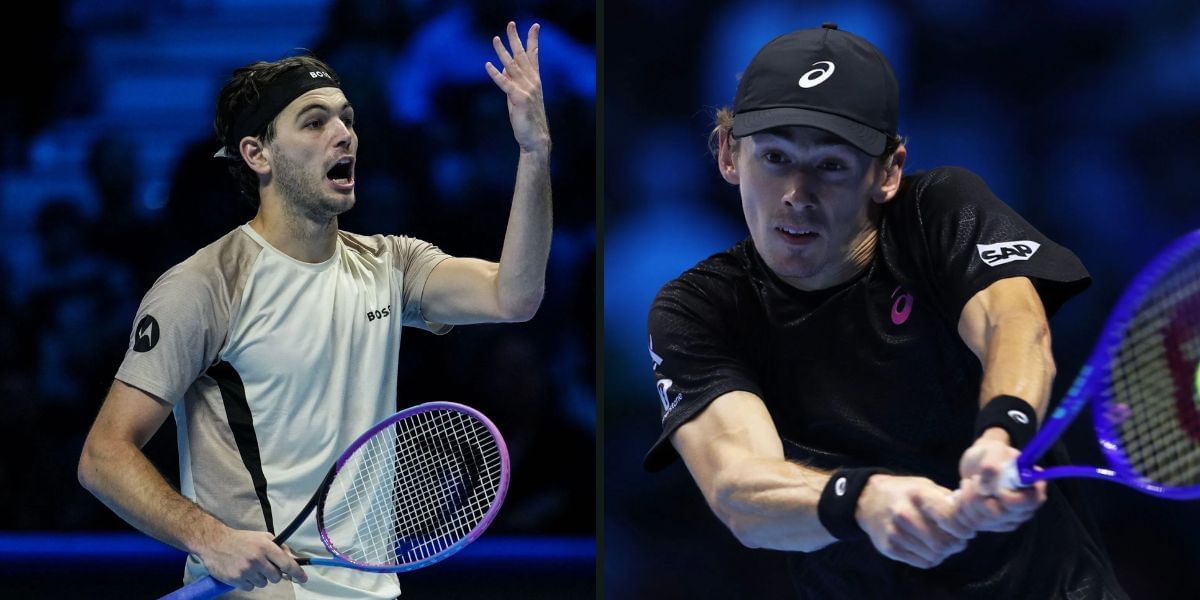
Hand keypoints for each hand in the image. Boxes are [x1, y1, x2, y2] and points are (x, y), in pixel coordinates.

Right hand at [197, 527, 306, 590]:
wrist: (215, 543)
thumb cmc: (242, 539)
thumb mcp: (263, 537)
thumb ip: (279, 547)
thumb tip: (293, 558)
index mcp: (266, 546)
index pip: (286, 563)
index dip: (297, 573)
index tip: (303, 579)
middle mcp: (257, 559)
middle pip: (276, 577)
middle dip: (274, 574)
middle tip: (266, 567)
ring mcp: (246, 570)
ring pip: (264, 583)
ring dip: (261, 578)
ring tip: (251, 568)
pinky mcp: (236, 579)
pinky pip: (251, 588)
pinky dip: (249, 583)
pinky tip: (243, 572)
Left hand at [486, 22, 550, 154]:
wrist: (534, 138)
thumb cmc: (526, 118)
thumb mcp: (518, 96)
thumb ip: (512, 81)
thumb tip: (503, 68)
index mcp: (534, 80)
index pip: (534, 56)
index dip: (533, 40)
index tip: (535, 26)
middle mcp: (532, 82)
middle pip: (522, 56)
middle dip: (516, 39)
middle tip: (511, 24)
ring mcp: (526, 89)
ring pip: (512, 66)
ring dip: (502, 52)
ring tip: (495, 39)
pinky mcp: (518, 98)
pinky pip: (505, 84)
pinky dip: (496, 74)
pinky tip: (488, 65)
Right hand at [855, 473, 973, 568]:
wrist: (868, 500)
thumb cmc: (905, 493)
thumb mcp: (925, 486)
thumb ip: (948, 500)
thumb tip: (970, 519)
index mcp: (918, 494)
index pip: (950, 518)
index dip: (964, 529)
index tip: (967, 531)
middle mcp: (904, 513)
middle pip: (944, 542)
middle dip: (957, 544)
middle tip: (958, 541)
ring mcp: (894, 532)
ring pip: (935, 555)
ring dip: (944, 553)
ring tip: (943, 544)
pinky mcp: (889, 548)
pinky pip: (923, 562)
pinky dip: (932, 559)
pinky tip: (929, 549)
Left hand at [952, 428, 1046, 531]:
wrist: (978, 463)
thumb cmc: (991, 454)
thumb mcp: (993, 450)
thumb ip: (992, 462)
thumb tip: (986, 487)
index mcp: (1033, 489)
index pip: (1030, 502)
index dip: (1012, 499)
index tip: (997, 488)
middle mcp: (1023, 509)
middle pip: (1001, 515)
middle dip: (980, 496)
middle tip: (974, 479)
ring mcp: (1007, 520)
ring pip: (983, 521)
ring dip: (967, 499)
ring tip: (968, 482)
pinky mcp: (990, 525)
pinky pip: (971, 524)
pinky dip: (961, 508)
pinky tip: (962, 494)